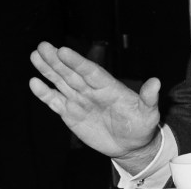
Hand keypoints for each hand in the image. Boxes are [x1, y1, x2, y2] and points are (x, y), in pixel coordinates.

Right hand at [29, 41, 161, 171]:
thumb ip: (149, 97)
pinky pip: (56, 101)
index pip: (90, 71)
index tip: (63, 50)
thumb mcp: (149, 113)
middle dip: (57, 60)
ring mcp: (80, 100)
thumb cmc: (141, 125)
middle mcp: (92, 90)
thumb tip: (156, 82)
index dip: (77, 62)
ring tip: (35, 55)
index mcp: (109, 86)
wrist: (131, 144)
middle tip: (43, 46)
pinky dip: (44, 93)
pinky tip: (34, 82)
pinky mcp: (71, 113)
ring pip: (61, 82)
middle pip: (72, 73)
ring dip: (48, 70)